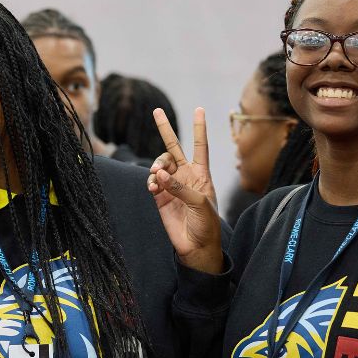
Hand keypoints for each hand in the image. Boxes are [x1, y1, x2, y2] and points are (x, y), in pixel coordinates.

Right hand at [146, 107, 223, 273]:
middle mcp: (186, 176)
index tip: (199, 109)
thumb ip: (181, 187)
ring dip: (156, 166)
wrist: (195, 247)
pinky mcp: (160, 198)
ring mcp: (172, 186)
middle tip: (157, 111)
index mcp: (201, 175)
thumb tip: (160, 174)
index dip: (199, 128)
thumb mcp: (200, 204)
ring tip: (155, 177)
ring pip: (160, 165)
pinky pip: (152, 181)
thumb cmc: (206, 225)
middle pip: (174, 148)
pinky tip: (153, 187)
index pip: (200, 146)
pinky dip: (151, 181)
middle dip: (165, 130)